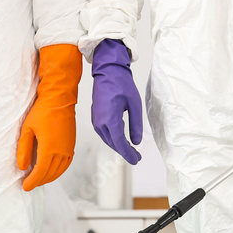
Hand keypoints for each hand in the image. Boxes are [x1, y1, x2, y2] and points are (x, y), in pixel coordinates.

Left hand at [17, 44, 82, 190]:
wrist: (59, 100)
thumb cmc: (42, 112)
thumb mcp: (27, 129)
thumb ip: (24, 149)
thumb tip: (22, 167)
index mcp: (49, 149)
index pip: (40, 172)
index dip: (32, 182)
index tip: (25, 187)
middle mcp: (61, 152)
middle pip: (49, 174)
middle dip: (38, 181)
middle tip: (29, 184)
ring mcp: (68, 150)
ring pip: (58, 172)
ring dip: (48, 178)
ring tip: (38, 180)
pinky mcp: (71, 146)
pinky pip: (65, 165)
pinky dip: (58, 172)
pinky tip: (51, 172)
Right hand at [91, 39, 141, 163]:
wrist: (107, 72)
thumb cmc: (121, 84)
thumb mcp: (135, 104)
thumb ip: (136, 125)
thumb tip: (136, 142)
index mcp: (110, 119)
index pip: (119, 143)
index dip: (128, 154)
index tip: (136, 160)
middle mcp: (100, 123)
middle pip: (113, 143)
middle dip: (125, 151)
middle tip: (137, 156)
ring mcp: (96, 121)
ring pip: (108, 139)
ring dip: (119, 146)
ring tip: (131, 149)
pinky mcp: (96, 118)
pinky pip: (105, 133)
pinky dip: (114, 138)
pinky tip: (121, 138)